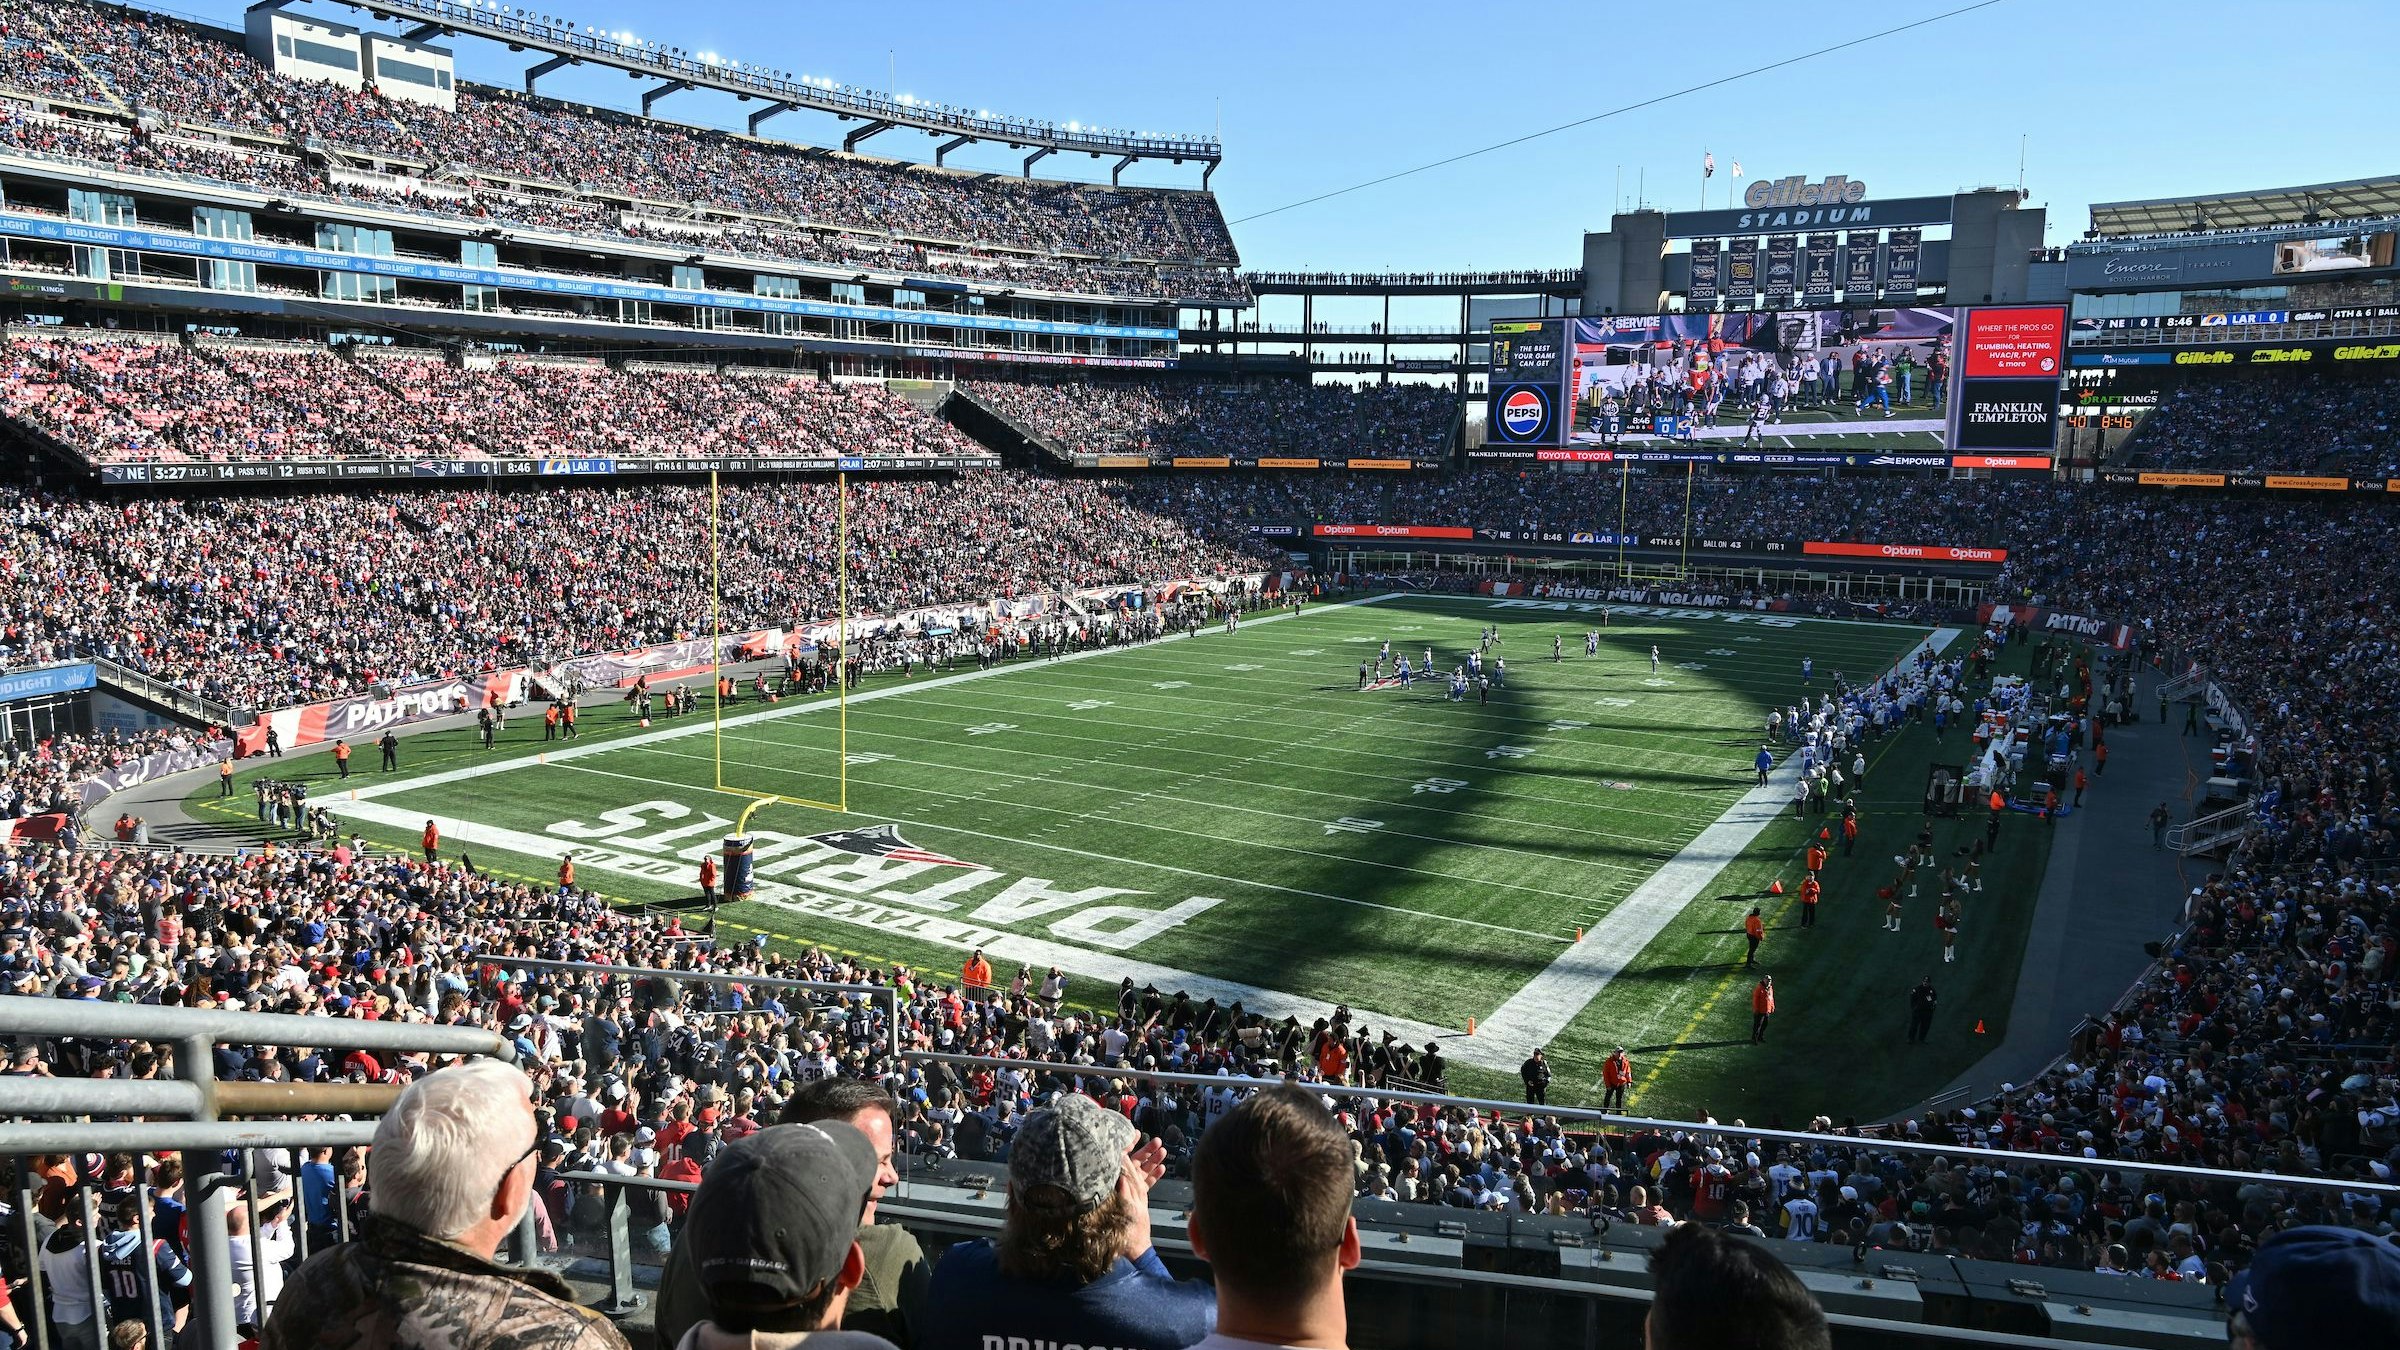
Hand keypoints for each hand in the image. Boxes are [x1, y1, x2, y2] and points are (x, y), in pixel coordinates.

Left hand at [1117, 1135, 1166, 1261]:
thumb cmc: (1127, 1230)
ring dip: (1153, 1160)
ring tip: (1164, 1150)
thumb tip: (1122, 1175)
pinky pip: (1147, 1183)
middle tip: (1157, 1140)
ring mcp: (1133, 1191)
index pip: (1123, 1160)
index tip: (1134, 1134)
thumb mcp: (1128, 1209)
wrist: (1135, 1246)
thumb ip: (1126, 1192)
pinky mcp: (1140, 1198)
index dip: (1127, 1145)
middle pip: (1135, 1162)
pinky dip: (1154, 1175)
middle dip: (1146, 1150)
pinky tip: (1162, 1168)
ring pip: (1143, 1170)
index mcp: (1121, 1184)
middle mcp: (1126, 1185)